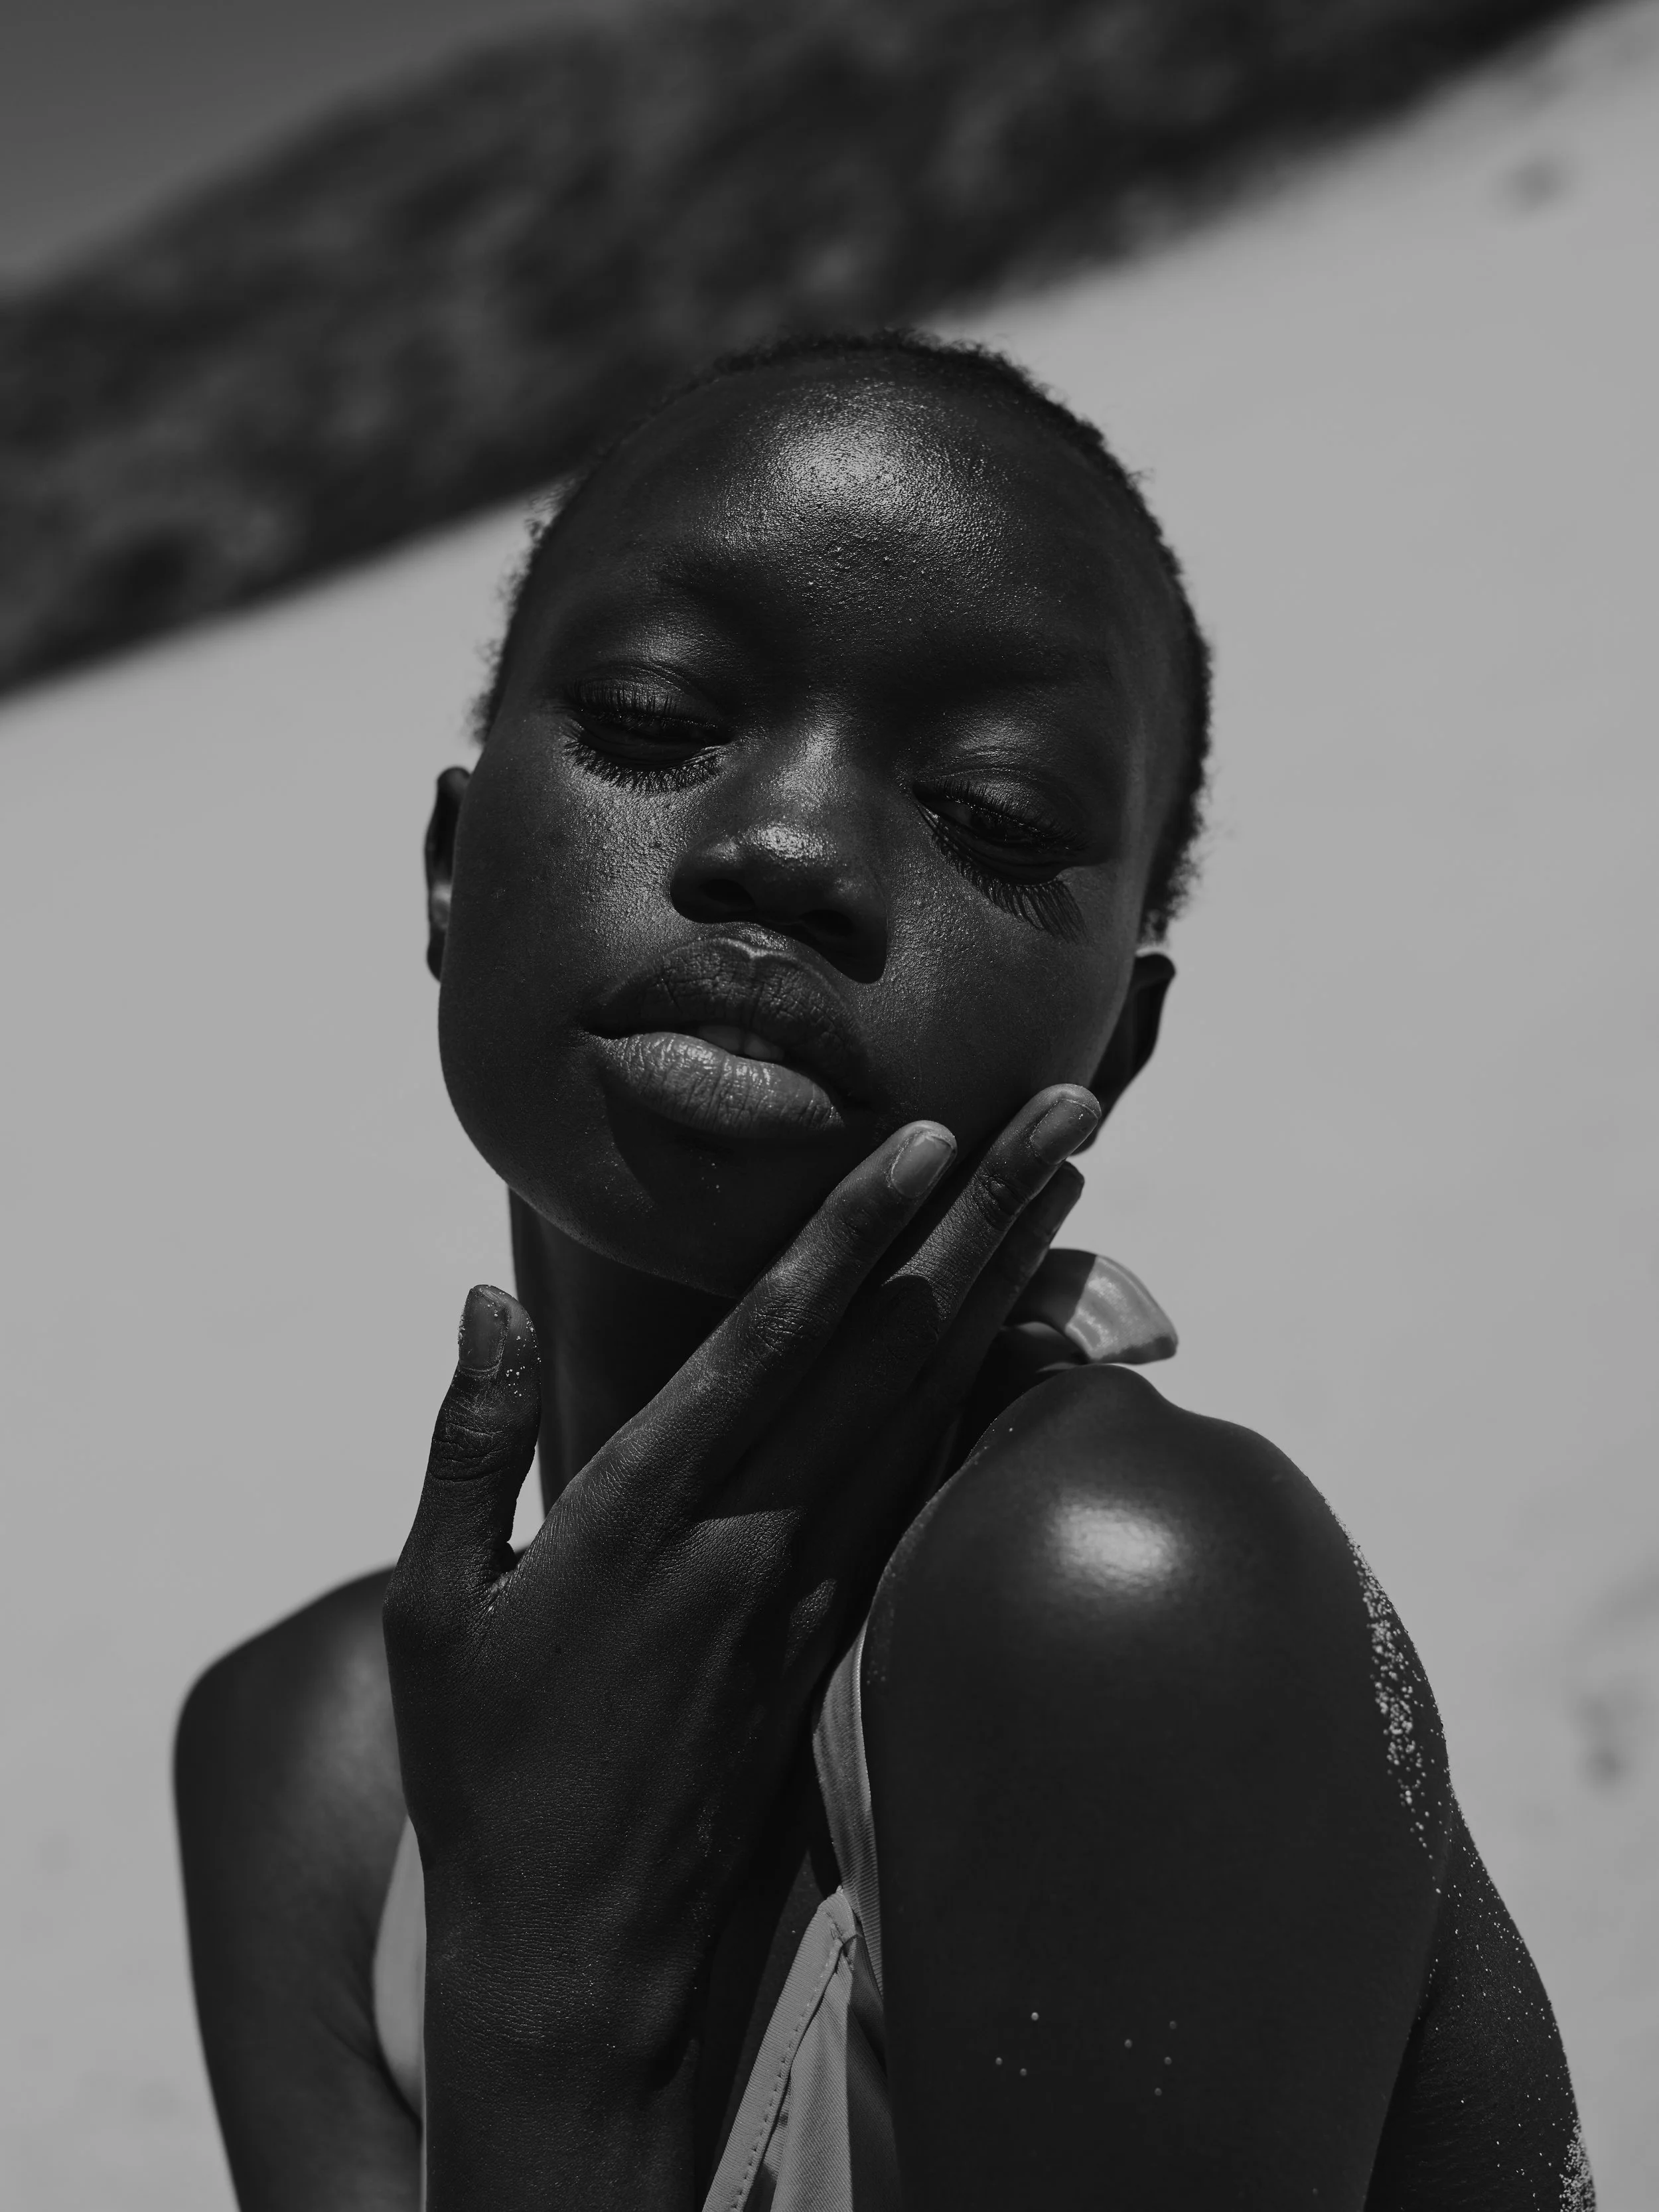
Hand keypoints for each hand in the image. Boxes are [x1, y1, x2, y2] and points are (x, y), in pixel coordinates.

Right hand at [382, 1083, 1098, 2207]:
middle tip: (1068, 1106)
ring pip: (935, 1402)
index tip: (933, 1132)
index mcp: (642, 1516)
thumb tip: (483, 1301)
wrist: (588, 1960)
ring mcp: (818, 1585)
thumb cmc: (488, 1777)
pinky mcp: (844, 1630)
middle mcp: (754, 1536)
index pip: (773, 1343)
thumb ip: (464, 1444)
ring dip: (1010, 1282)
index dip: (855, 1230)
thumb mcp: (428, 1611)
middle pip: (895, 1347)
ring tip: (1075, 1179)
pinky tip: (1033, 1326)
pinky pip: (932, 1483)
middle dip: (988, 1215)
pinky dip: (990, 1390)